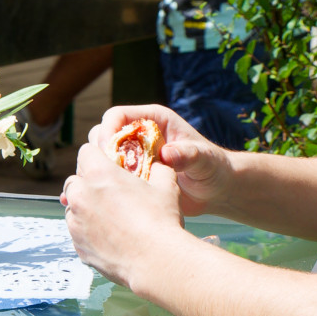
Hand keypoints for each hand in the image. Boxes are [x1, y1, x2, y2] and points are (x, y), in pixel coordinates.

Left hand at [59, 118, 187, 289]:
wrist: (157, 262)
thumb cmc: (161, 222)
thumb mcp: (166, 185)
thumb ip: (157, 169)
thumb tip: (156, 163)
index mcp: (99, 175)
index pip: (85, 152)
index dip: (97, 156)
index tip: (106, 165)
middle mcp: (81, 196)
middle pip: (74, 181)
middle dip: (88, 184)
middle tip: (109, 193)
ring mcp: (76, 223)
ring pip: (72, 208)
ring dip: (85, 208)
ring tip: (110, 218)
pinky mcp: (78, 246)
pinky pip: (78, 232)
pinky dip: (88, 231)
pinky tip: (110, 237)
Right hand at [101, 104, 233, 215]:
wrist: (216, 190)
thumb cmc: (213, 168)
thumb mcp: (203, 159)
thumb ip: (187, 154)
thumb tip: (166, 154)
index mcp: (153, 120)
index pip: (117, 116)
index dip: (107, 131)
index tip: (107, 152)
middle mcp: (140, 134)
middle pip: (103, 134)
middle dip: (100, 153)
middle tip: (108, 174)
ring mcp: (134, 155)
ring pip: (103, 156)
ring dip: (101, 170)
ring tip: (110, 187)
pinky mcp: (132, 174)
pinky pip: (110, 176)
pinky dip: (107, 185)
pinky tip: (111, 198)